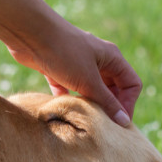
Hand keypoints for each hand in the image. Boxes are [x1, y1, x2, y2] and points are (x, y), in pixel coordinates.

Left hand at [7, 24, 140, 126]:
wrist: (30, 35)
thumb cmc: (64, 53)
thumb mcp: (89, 81)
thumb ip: (107, 102)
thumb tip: (124, 122)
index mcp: (112, 58)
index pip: (131, 84)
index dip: (128, 104)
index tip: (118, 124)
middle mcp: (97, 60)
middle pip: (111, 88)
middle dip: (108, 107)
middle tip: (101, 126)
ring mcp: (77, 65)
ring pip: (90, 90)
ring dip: (89, 105)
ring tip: (84, 121)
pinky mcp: (58, 70)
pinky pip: (68, 90)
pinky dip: (69, 100)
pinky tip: (65, 111)